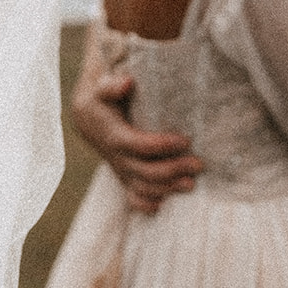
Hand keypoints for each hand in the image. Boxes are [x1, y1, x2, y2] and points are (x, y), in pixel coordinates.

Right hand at [69, 60, 202, 215]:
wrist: (89, 118)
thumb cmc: (103, 99)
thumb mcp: (103, 88)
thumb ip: (112, 86)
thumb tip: (127, 82)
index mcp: (113, 135)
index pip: (138, 145)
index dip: (162, 146)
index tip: (185, 140)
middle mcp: (116, 157)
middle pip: (145, 171)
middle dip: (173, 170)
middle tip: (198, 164)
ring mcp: (121, 170)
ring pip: (142, 187)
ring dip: (167, 189)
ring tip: (191, 184)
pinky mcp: (125, 177)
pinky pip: (133, 198)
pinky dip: (146, 204)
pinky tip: (162, 205)